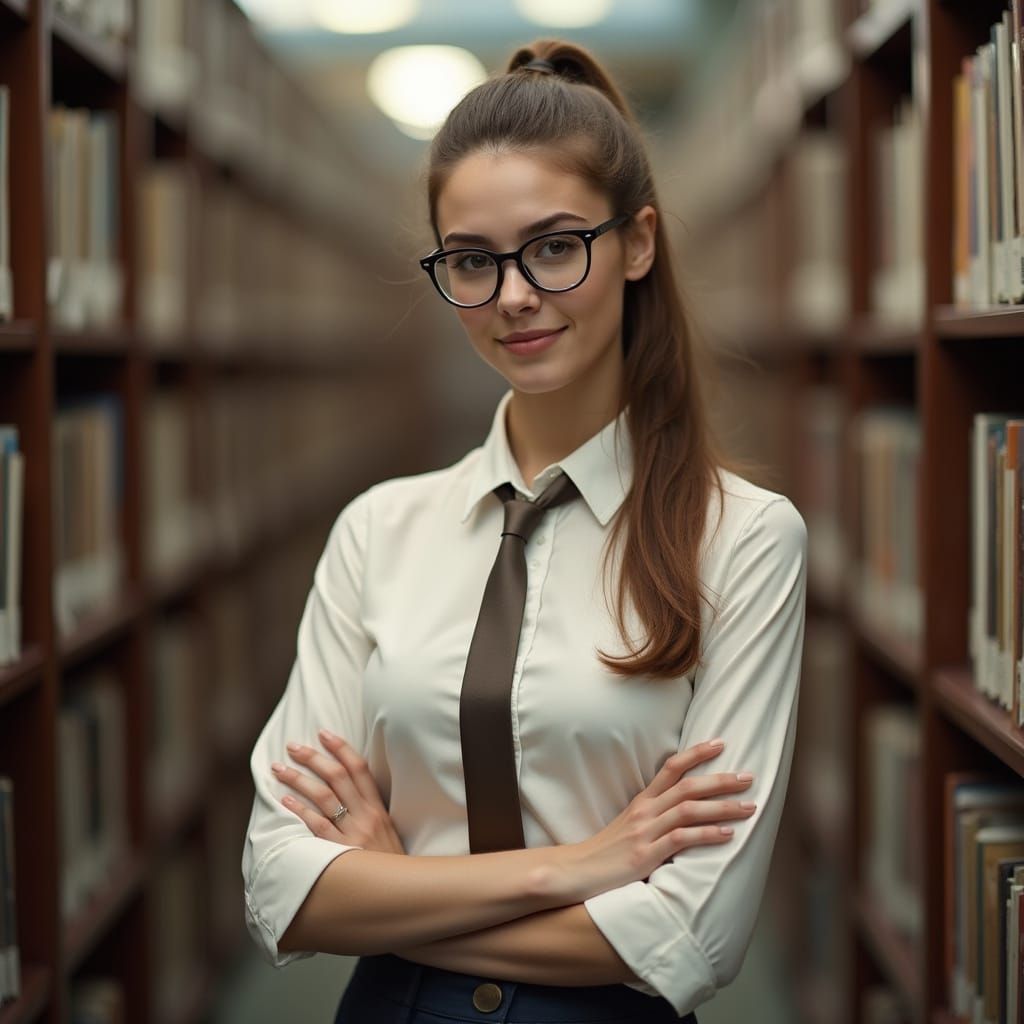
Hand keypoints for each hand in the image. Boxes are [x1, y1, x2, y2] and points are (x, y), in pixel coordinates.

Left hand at [272, 729, 406, 854]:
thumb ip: (371, 813)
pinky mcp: (341, 853)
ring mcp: (354, 834)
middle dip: (313, 758)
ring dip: (299, 779)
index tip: (323, 733)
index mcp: (379, 808)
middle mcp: (367, 816)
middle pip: (337, 777)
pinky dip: (301, 810)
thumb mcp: (388, 834)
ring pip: (324, 797)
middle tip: (292, 746)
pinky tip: (285, 800)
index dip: (341, 748)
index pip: (360, 769)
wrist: (400, 896)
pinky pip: (317, 826)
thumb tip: (348, 794)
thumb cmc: (390, 866)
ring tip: (279, 769)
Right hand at [556, 739, 755, 901]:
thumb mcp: (630, 825)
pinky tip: (726, 834)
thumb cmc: (608, 851)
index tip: (721, 743)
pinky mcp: (645, 854)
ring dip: (722, 807)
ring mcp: (645, 831)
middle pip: (687, 786)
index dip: (696, 753)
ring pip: (688, 810)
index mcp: (642, 800)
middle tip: (748, 777)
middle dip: (721, 780)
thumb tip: (686, 809)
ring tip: (748, 807)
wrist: (578, 870)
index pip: (671, 767)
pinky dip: (706, 835)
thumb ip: (655, 815)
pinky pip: (681, 839)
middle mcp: (645, 810)